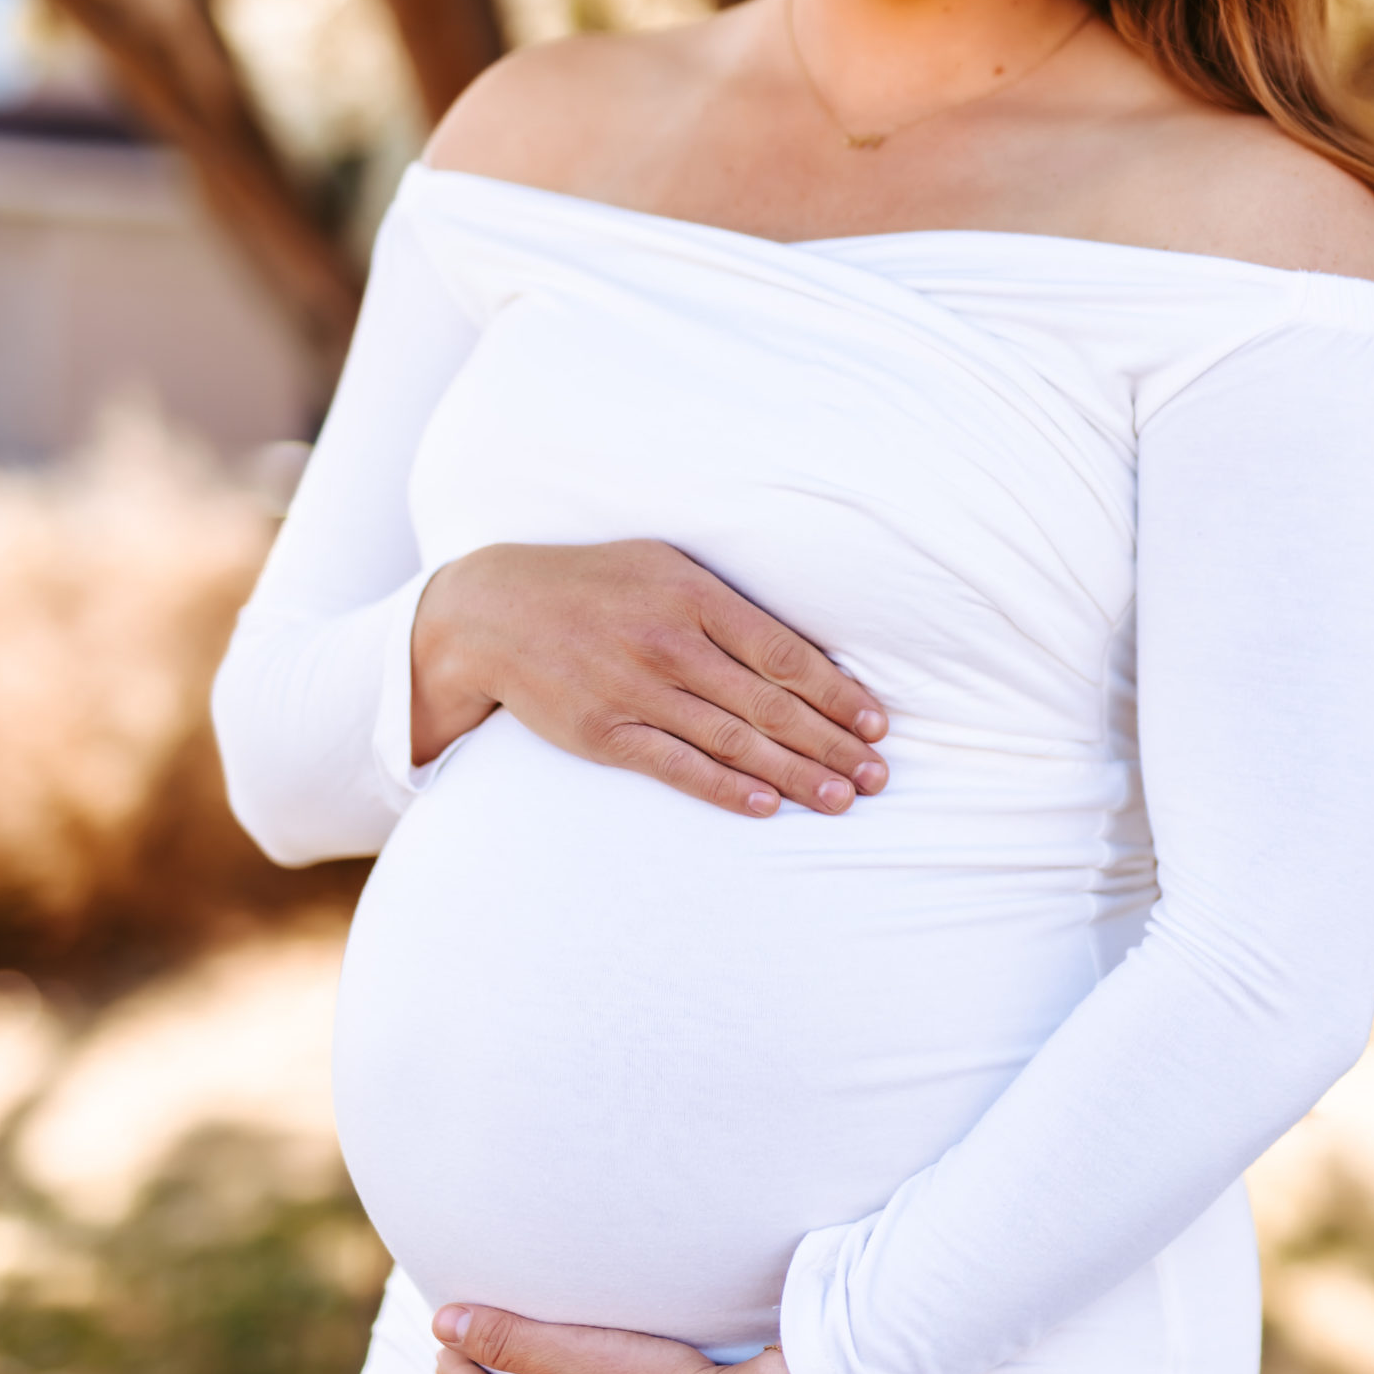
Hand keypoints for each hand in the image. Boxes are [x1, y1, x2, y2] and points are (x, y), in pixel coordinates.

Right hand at [409, 539, 887, 817]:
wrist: (495, 612)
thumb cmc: (598, 585)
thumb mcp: (665, 567)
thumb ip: (728, 606)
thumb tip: (802, 653)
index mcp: (695, 595)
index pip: (786, 653)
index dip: (838, 694)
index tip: (877, 725)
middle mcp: (670, 643)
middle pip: (770, 705)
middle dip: (832, 744)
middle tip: (878, 777)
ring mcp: (636, 690)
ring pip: (734, 742)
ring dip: (795, 775)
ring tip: (841, 800)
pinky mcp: (605, 732)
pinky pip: (676, 766)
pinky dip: (725, 788)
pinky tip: (766, 806)